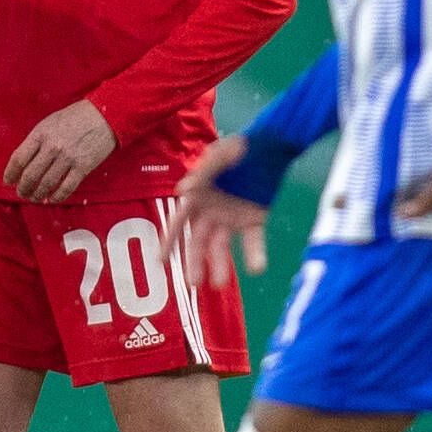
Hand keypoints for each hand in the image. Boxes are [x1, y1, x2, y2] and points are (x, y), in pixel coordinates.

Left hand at [5, 99, 116, 202]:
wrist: (104, 116)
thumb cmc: (75, 117)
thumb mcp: (49, 122)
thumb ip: (36, 140)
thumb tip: (23, 161)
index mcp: (41, 134)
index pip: (19, 158)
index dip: (10, 173)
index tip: (8, 180)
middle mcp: (52, 147)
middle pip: (30, 175)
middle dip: (23, 188)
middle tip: (21, 192)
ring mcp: (68, 158)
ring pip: (46, 184)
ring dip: (37, 195)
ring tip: (34, 197)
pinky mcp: (83, 167)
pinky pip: (66, 188)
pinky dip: (56, 197)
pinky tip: (52, 199)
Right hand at [173, 134, 273, 285]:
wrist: (270, 146)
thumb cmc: (239, 147)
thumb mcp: (219, 155)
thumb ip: (203, 172)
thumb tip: (183, 191)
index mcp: (197, 197)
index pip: (178, 223)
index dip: (169, 241)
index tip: (161, 261)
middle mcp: (211, 211)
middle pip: (199, 242)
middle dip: (194, 262)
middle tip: (194, 283)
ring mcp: (232, 218)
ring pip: (222, 247)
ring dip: (220, 265)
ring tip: (219, 284)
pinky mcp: (254, 220)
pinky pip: (253, 241)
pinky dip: (254, 255)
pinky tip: (257, 268)